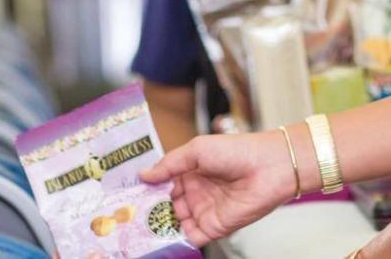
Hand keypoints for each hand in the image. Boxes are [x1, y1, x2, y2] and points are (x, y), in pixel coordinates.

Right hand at [139, 130, 296, 246]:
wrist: (268, 167)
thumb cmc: (236, 151)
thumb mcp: (197, 150)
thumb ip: (170, 164)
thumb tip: (144, 175)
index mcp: (191, 171)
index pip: (162, 183)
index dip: (146, 189)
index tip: (125, 194)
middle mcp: (195, 192)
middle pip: (164, 206)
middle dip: (146, 211)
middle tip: (121, 216)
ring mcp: (202, 211)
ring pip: (172, 223)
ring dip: (155, 227)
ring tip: (132, 230)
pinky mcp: (212, 228)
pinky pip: (188, 237)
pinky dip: (173, 240)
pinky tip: (156, 240)